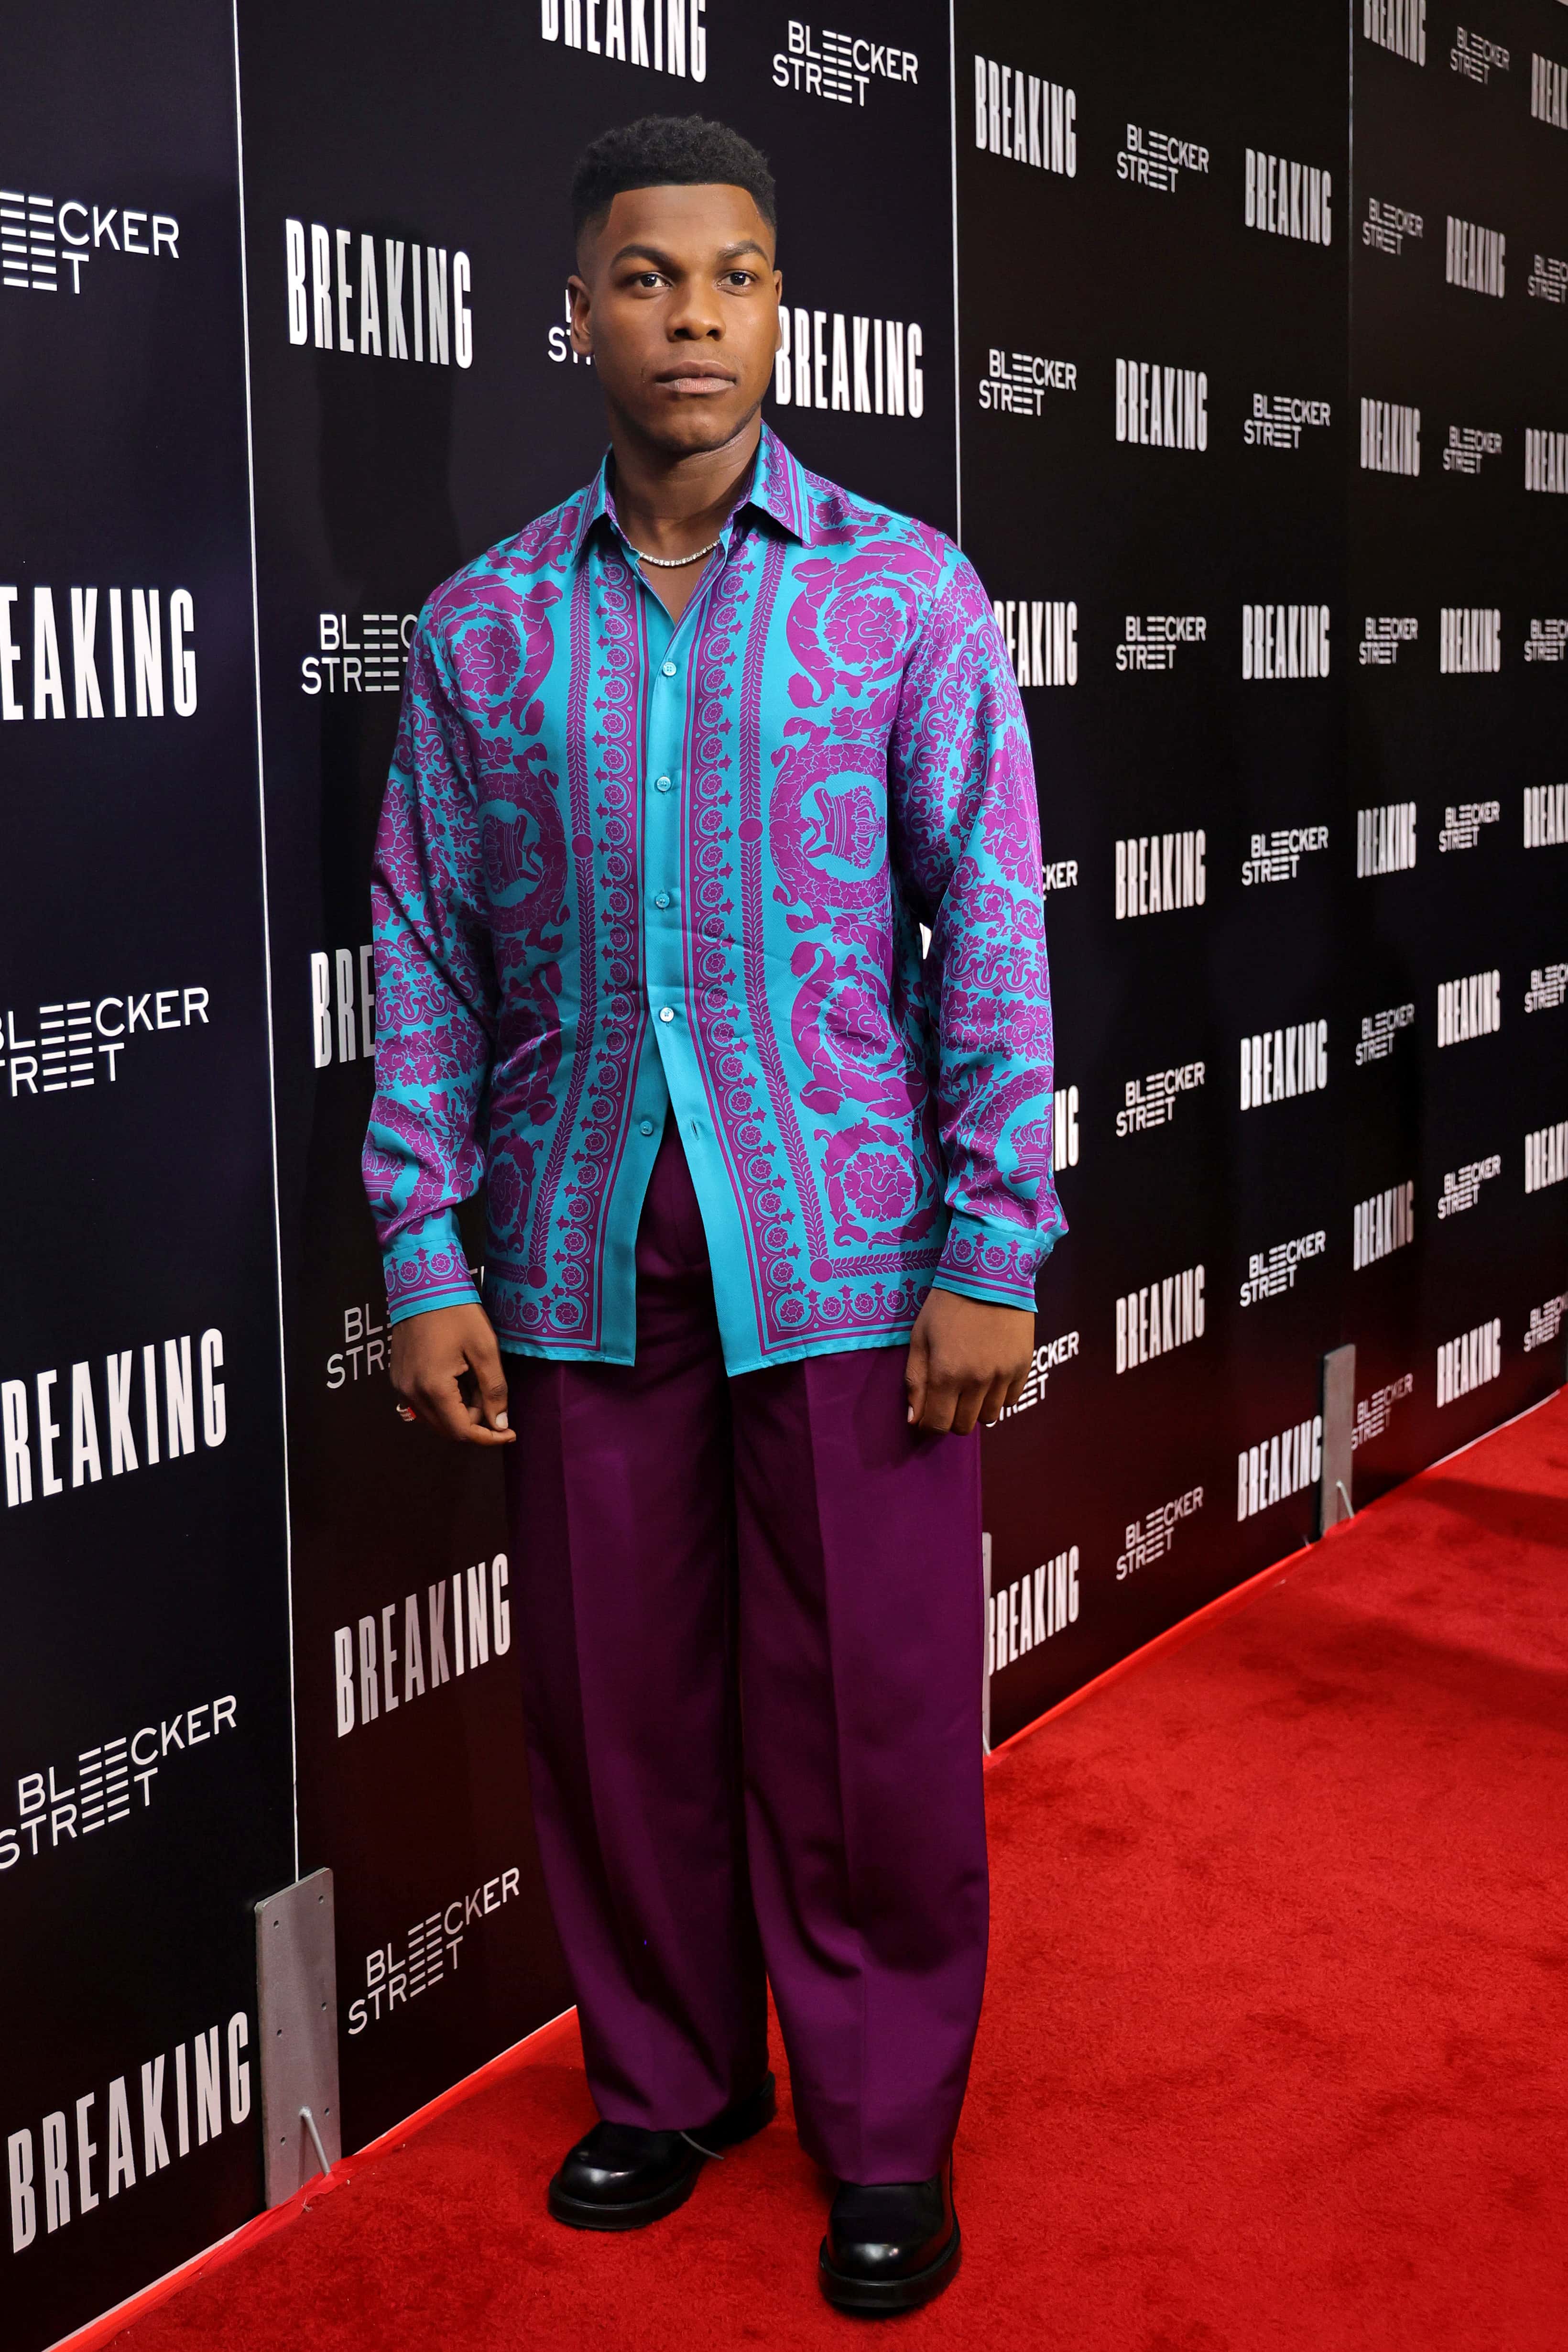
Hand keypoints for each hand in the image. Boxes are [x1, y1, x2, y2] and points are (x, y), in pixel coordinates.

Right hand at [390, 1303, 516, 1446]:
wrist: (424, 1285)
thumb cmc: (457, 1313)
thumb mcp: (484, 1350)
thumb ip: (494, 1391)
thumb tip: (500, 1425)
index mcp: (433, 1388)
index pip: (461, 1431)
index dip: (488, 1437)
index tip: (510, 1433)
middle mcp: (411, 1393)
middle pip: (447, 1429)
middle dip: (475, 1423)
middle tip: (493, 1399)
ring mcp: (401, 1385)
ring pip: (434, 1418)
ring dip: (459, 1413)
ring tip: (477, 1385)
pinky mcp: (398, 1377)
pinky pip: (423, 1403)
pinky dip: (444, 1402)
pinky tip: (459, 1380)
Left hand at [904, 1288, 1034, 1435]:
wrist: (989, 1275)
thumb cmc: (947, 1305)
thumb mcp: (920, 1338)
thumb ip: (915, 1381)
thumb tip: (913, 1419)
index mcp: (946, 1374)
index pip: (937, 1424)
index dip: (929, 1424)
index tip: (928, 1413)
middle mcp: (977, 1381)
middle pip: (964, 1426)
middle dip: (952, 1418)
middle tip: (948, 1398)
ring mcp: (1003, 1375)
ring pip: (989, 1417)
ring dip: (976, 1409)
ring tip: (970, 1386)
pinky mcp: (1023, 1367)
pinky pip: (1011, 1400)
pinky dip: (999, 1396)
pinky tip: (990, 1378)